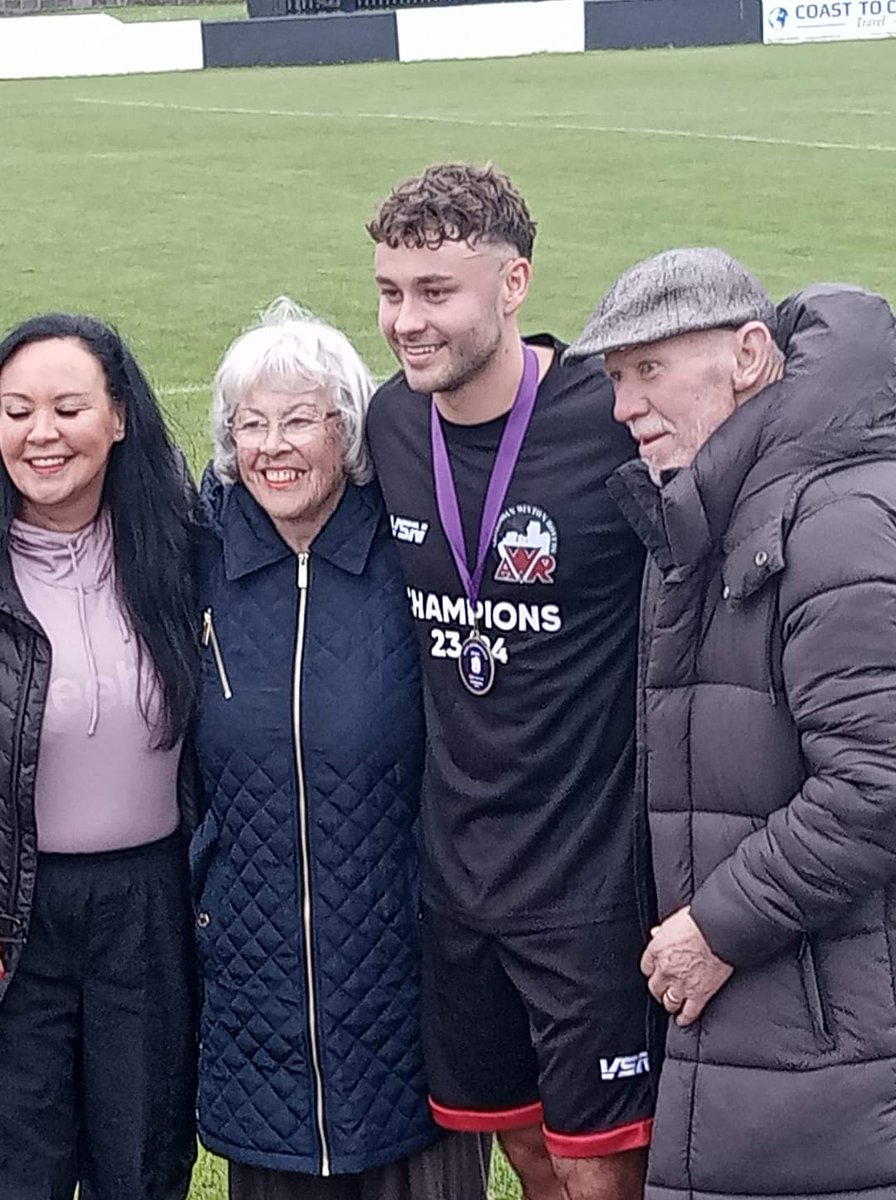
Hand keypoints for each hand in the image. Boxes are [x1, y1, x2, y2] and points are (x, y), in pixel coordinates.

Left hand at [641, 907, 732, 1026]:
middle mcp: (666, 970)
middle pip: (655, 987)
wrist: (718, 932)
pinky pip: (689, 1013)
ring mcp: (682, 984)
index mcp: (657, 950)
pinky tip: (682, 1020)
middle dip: (659, 989)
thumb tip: (657, 933)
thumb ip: (664, 931)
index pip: (646, 966)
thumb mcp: (674, 921)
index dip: (653, 970)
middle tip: (662, 990)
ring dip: (670, 1003)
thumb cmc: (699, 922)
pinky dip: (684, 1019)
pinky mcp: (699, 995)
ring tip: (672, 1005)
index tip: (656, 971)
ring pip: (669, 1002)